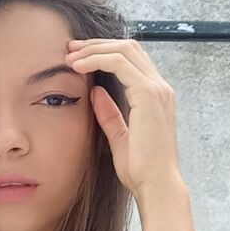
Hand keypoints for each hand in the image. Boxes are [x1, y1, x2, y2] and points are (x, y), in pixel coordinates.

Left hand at [65, 37, 184, 199]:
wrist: (155, 186)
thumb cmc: (141, 170)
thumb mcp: (119, 137)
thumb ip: (109, 114)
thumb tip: (95, 92)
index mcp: (155, 97)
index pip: (131, 60)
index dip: (103, 53)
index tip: (77, 58)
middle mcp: (160, 88)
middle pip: (128, 47)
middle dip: (96, 44)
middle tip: (70, 49)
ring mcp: (156, 89)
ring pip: (124, 49)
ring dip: (94, 49)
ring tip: (70, 56)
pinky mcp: (148, 95)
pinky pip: (120, 63)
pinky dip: (97, 59)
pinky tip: (78, 66)